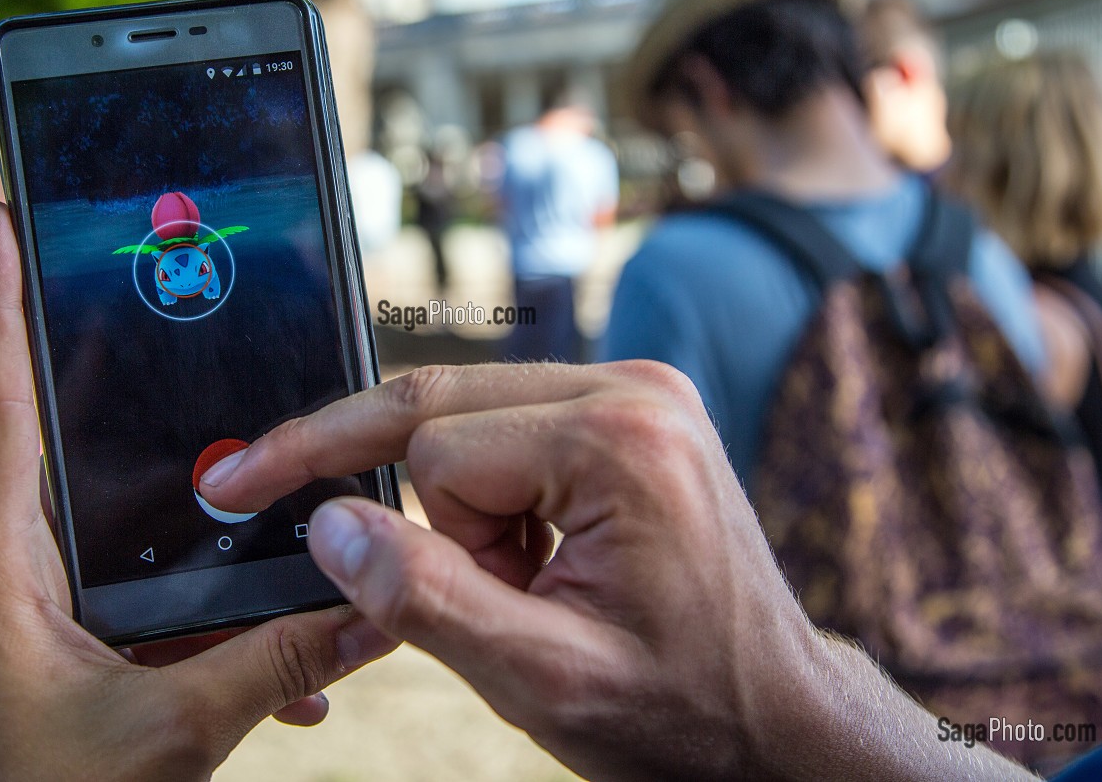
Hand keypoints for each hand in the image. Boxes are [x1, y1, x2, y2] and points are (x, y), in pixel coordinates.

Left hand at [0, 202, 395, 781]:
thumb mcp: (167, 738)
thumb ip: (274, 667)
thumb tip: (375, 614)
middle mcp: (4, 575)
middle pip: (51, 439)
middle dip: (92, 367)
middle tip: (138, 292)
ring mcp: (31, 612)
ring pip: (106, 521)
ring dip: (172, 499)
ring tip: (238, 455)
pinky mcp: (62, 651)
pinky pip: (135, 595)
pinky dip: (199, 602)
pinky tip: (274, 638)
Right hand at [202, 362, 1034, 780]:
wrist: (773, 716)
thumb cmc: (678, 709)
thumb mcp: (542, 679)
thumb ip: (425, 599)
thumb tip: (328, 523)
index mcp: (621, 439)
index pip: (435, 445)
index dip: (417, 541)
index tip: (355, 574)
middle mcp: (634, 385)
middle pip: (443, 404)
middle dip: (426, 508)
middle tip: (453, 583)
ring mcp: (638, 390)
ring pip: (467, 416)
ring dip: (466, 510)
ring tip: (529, 588)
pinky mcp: (632, 408)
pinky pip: (509, 426)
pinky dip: (495, 498)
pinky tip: (542, 558)